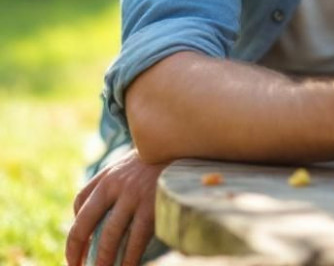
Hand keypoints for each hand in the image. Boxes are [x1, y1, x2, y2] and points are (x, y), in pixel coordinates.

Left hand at [67, 149, 164, 265]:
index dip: (76, 225)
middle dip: (76, 250)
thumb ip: (121, 180)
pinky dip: (130, 257)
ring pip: (110, 235)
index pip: (80, 202)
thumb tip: (110, 211)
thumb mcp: (137, 162)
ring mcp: (135, 195)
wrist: (191, 146)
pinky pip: (136, 239)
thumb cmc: (166, 159)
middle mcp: (116, 184)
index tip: (77, 246)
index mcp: (109, 175)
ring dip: (102, 259)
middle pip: (85, 224)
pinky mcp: (154, 205)